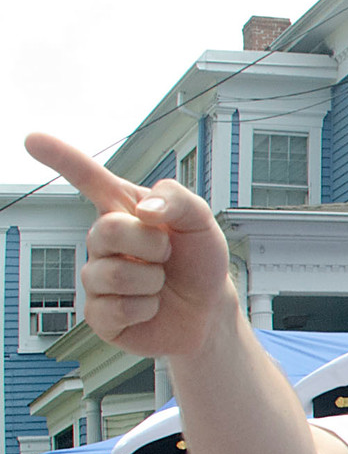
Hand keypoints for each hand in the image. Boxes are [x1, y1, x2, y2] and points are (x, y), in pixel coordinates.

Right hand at [23, 133, 235, 358]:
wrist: (209, 310)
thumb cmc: (199, 261)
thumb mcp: (201, 222)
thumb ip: (178, 200)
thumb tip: (144, 210)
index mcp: (123, 210)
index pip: (87, 178)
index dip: (60, 158)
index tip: (32, 139)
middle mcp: (103, 240)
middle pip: (109, 229)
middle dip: (151, 243)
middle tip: (168, 253)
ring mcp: (97, 277)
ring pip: (114, 273)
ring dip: (152, 279)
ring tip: (160, 281)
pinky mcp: (99, 314)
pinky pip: (116, 308)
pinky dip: (146, 308)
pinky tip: (151, 306)